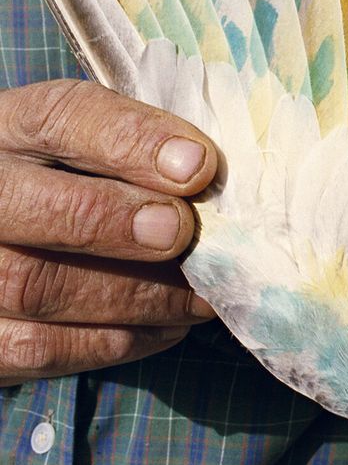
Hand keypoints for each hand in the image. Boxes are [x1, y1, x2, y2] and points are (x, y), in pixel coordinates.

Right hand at [0, 79, 217, 384]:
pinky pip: (40, 347)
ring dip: (137, 294)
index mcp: (11, 128)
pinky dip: (117, 339)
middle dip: (115, 222)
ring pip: (37, 286)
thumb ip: (143, 152)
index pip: (62, 117)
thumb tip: (211, 179)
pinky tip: (168, 325)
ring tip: (203, 292)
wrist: (15, 242)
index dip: (132, 141)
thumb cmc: (80, 183)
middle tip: (183, 234)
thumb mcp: (96, 147)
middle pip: (32, 208)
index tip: (198, 166)